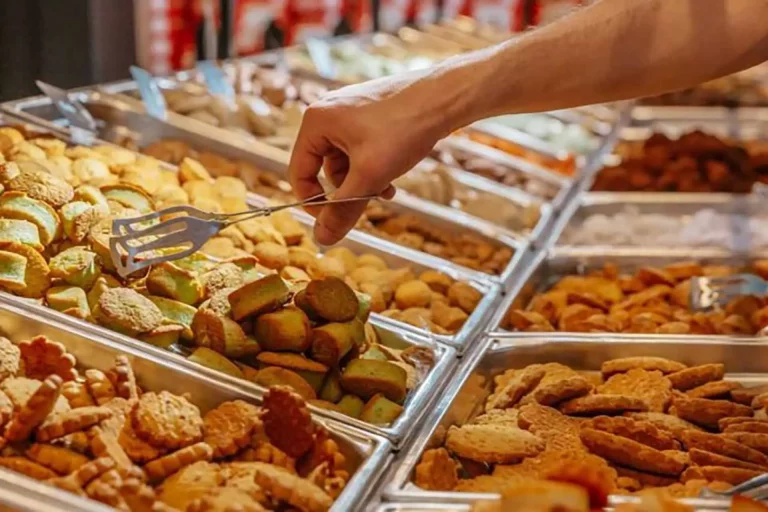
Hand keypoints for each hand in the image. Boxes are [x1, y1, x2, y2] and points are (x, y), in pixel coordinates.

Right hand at [288, 69, 458, 245]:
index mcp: (316, 122)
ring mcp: (349, 112)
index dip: (314, 203)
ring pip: (345, 162)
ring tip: (386, 188)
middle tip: (369, 202)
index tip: (334, 221)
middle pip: (323, 169)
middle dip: (347, 190)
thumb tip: (322, 239)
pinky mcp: (369, 115)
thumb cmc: (404, 128)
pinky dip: (373, 168)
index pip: (299, 172)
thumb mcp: (370, 176)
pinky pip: (360, 150)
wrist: (445, 97)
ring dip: (363, 181)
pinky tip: (392, 178)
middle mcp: (327, 113)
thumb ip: (343, 209)